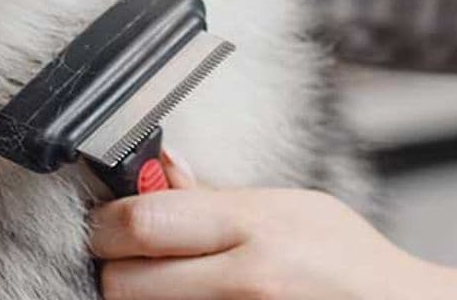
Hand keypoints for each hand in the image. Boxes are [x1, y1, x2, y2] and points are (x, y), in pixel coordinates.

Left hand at [89, 156, 456, 299]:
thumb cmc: (351, 265)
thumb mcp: (292, 207)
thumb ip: (217, 196)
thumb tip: (161, 168)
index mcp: (254, 228)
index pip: (142, 222)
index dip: (106, 222)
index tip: (105, 221)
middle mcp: (245, 281)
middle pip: (125, 281)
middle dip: (116, 267)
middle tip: (126, 257)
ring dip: (140, 294)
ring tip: (169, 279)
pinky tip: (188, 296)